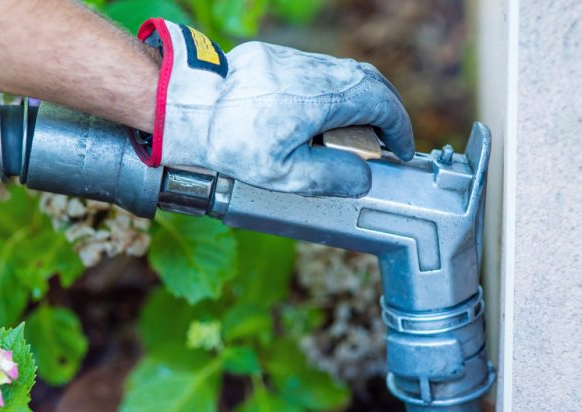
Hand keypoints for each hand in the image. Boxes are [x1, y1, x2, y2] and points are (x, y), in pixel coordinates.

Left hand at [135, 19, 414, 196]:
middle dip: (383, 112)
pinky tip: (318, 117)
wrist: (187, 109)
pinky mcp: (272, 57)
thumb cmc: (231, 144)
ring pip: (341, 74)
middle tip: (383, 142)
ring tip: (351, 134)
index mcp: (322, 98)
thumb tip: (363, 177)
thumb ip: (330, 177)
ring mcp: (292, 60)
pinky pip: (314, 72)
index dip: (398, 129)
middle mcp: (312, 71)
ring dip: (356, 101)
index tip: (400, 150)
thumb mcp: (283, 174)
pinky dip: (328, 92)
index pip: (380, 104)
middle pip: (367, 82)